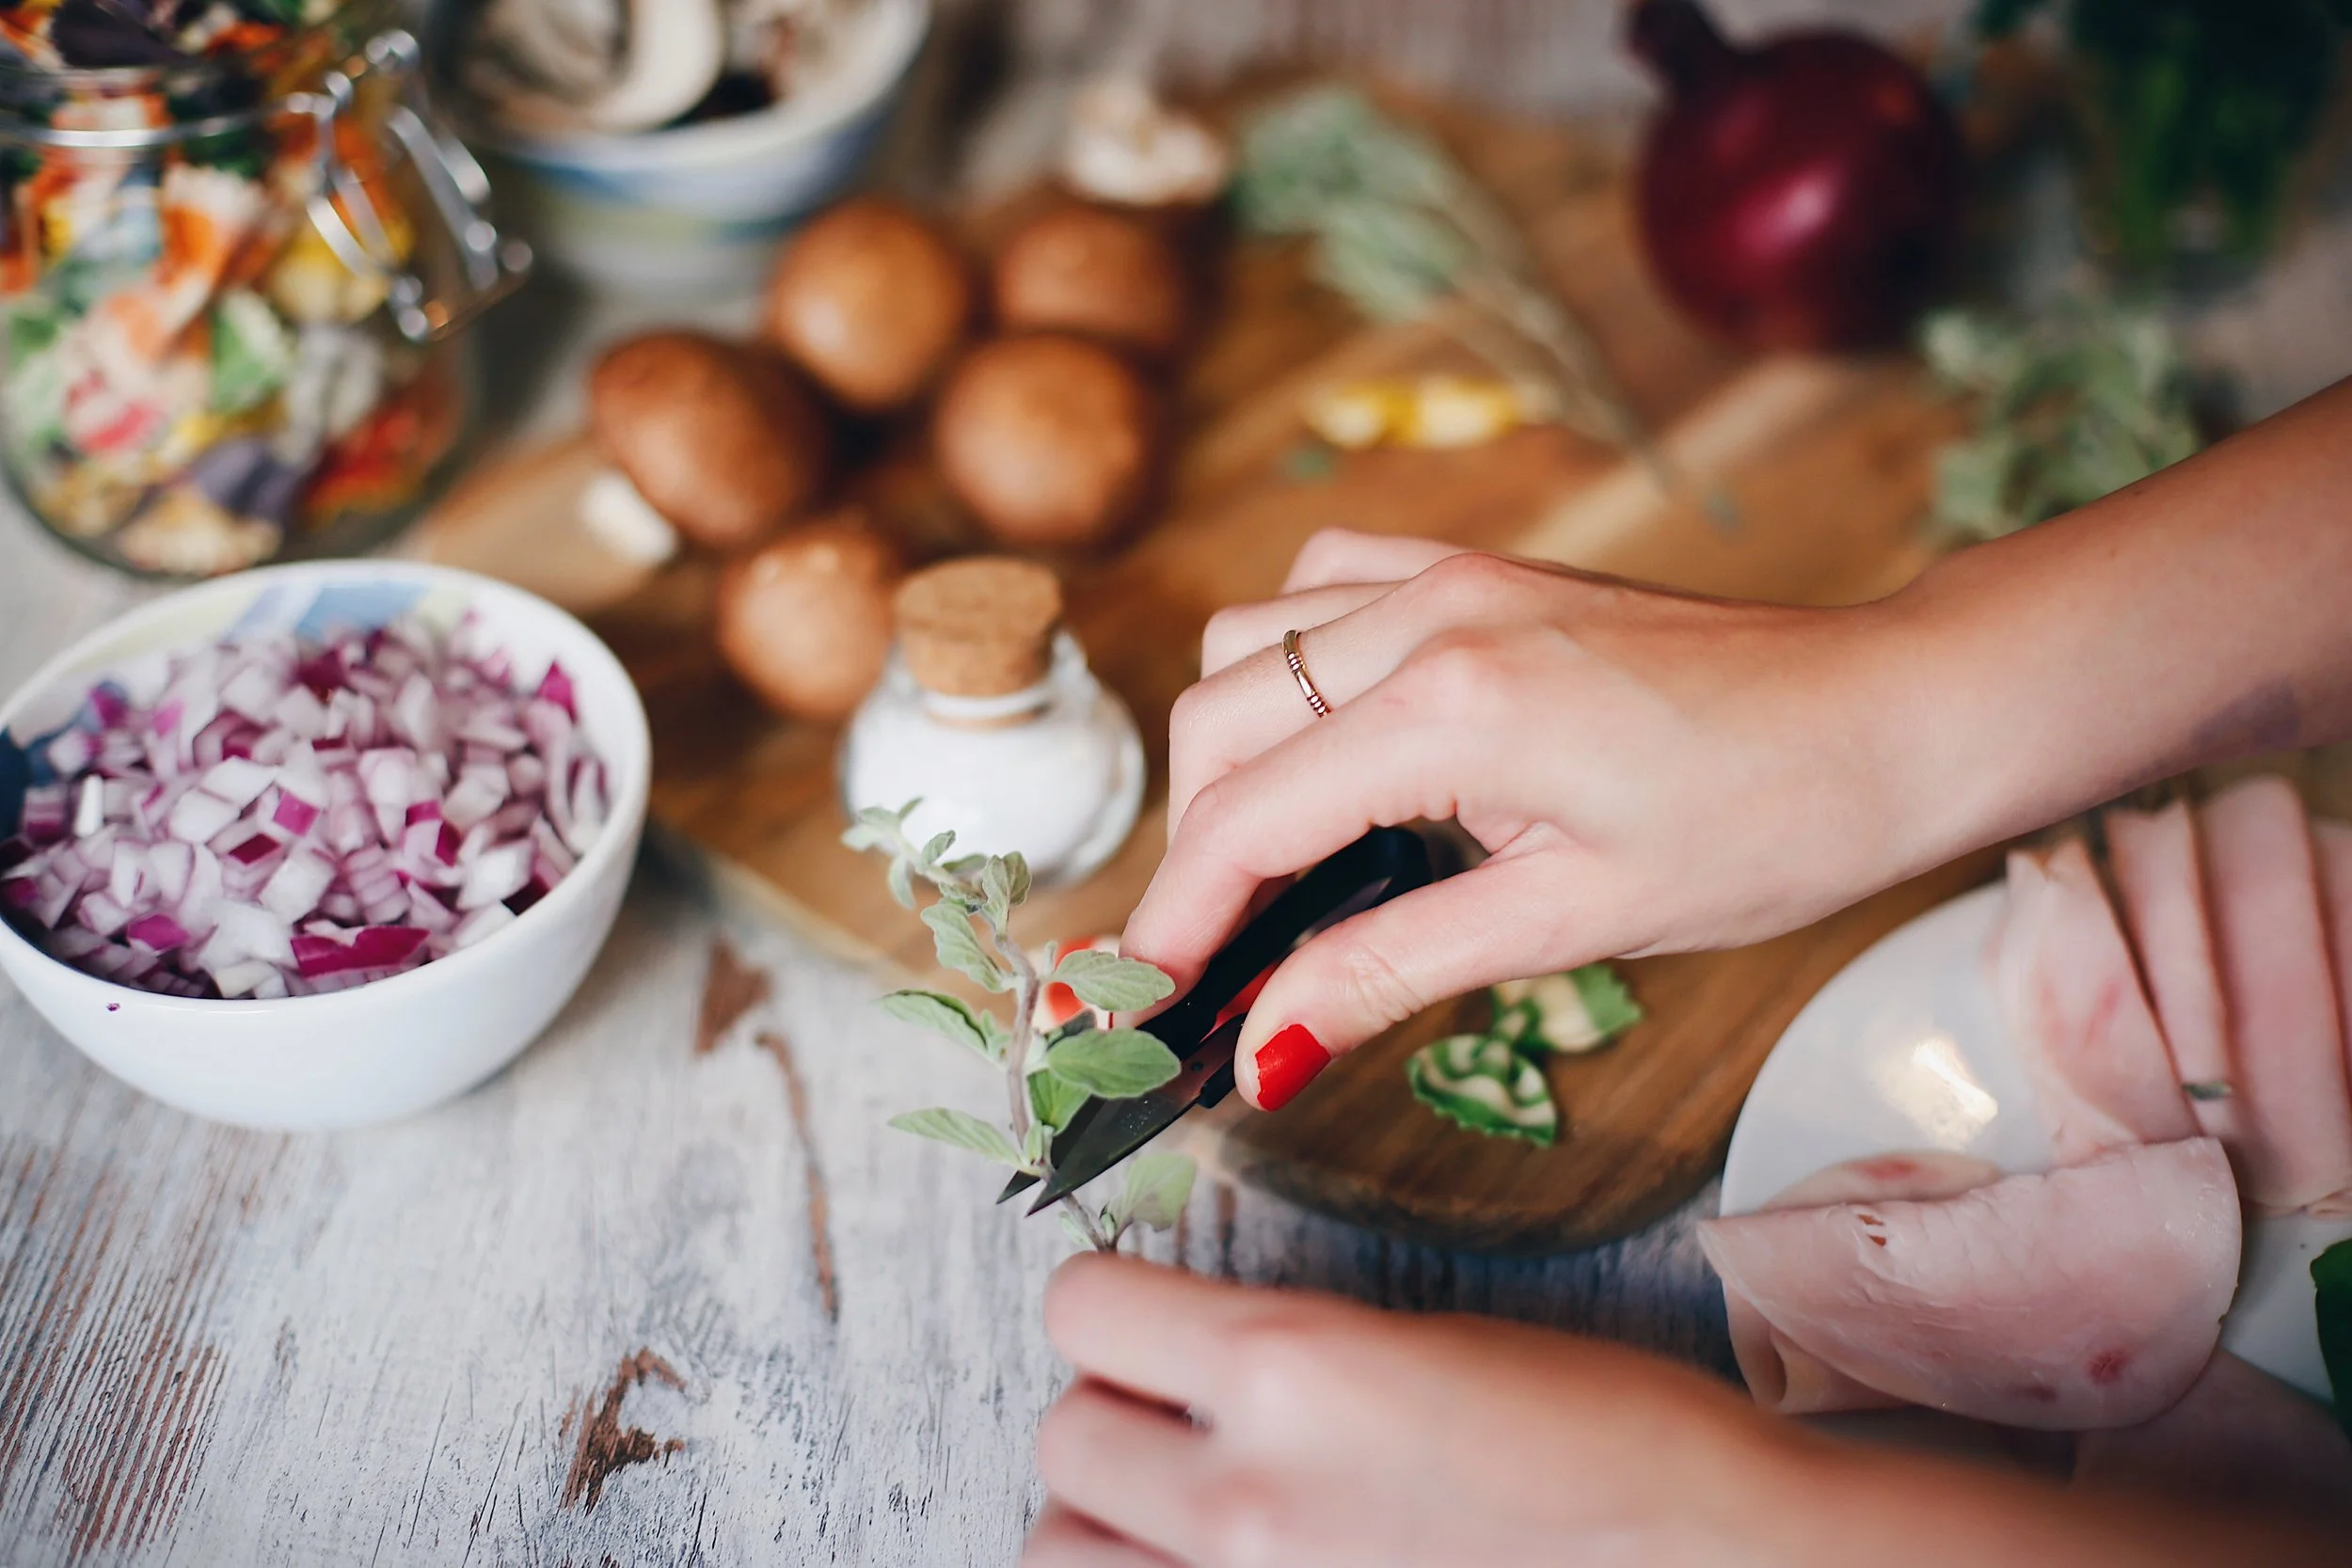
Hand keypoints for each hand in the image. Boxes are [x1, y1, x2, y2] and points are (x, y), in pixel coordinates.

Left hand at [1022, 1253, 1807, 1567]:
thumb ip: (1278, 1352)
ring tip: (1186, 1522)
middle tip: (1182, 1426)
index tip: (1143, 1321)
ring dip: (1109, 1528)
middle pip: (1062, 1438)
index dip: (1113, 1307)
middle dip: (1114, 1421)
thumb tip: (1177, 1364)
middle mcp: (1247, 1498)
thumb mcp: (1424, 1343)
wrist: (1720, 1567)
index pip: (1083, 1308)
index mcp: (1293, 1365)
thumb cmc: (1611, 1442)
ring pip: (1059, 1555)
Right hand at [1123, 529, 1914, 1106]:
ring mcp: (1452, 574)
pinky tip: (1329, 738)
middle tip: (1201, 958)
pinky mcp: (1481, 567)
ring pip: (1253, 639)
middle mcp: (1428, 615)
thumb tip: (1264, 1051)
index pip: (1245, 821)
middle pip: (1218, 720)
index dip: (1173, 923)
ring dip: (1231, 750)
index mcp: (1449, 709)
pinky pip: (1324, 583)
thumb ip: (1391, 970)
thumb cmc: (1768, 827)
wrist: (1893, 716)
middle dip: (1189, 848)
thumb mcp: (1571, 923)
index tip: (1133, 1006)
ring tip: (1265, 859)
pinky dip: (1288, 662)